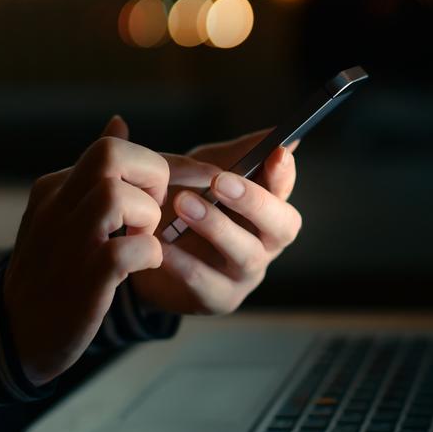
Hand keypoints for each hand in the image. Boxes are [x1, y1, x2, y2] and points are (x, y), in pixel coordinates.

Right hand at [3, 116, 215, 385]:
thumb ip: (95, 172)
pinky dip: (150, 253)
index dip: (161, 162)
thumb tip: (119, 122)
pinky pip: (133, 247)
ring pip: (118, 195)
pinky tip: (143, 264)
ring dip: (148, 217)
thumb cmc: (55, 269)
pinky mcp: (86, 277)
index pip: (113, 147)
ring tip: (143, 237)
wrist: (18, 333)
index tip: (187, 182)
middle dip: (151, 177)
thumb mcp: (66, 212)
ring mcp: (68, 240)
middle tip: (155, 210)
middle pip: (112, 156)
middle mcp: (56, 205)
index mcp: (55, 186)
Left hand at [130, 130, 301, 314]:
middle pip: (282, 226)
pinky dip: (183, 261)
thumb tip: (277, 133)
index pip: (286, 191)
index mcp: (266, 208)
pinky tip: (161, 243)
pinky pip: (205, 282)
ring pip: (247, 254)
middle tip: (221, 181)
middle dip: (255, 202)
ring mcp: (245, 273)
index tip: (277, 152)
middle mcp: (265, 242)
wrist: (146, 251)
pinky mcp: (217, 298)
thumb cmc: (186, 205)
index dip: (285, 174)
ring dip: (217, 227)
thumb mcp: (207, 173)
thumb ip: (235, 154)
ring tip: (182, 204)